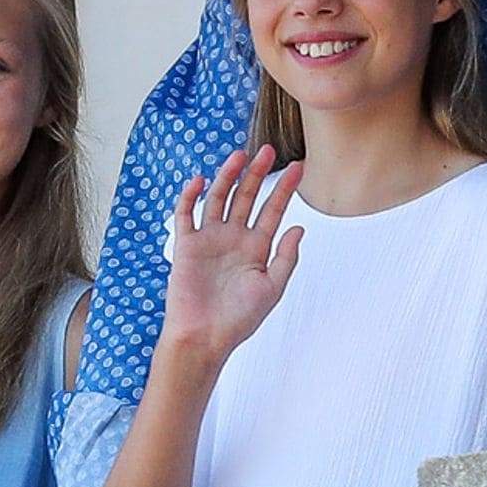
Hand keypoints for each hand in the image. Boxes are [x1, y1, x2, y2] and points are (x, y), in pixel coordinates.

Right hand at [160, 146, 303, 367]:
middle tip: (268, 150)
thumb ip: (286, 257)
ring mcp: (209, 239)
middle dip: (257, 174)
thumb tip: (298, 227)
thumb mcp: (272, 288)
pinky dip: (190, 197)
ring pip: (218, 199)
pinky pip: (186, 215)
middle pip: (246, 197)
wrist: (205, 337)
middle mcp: (233, 239)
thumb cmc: (239, 319)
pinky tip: (199, 180)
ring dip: (227, 177)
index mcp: (256, 248)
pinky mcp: (185, 246)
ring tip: (238, 156)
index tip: (300, 167)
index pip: (273, 210)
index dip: (285, 189)